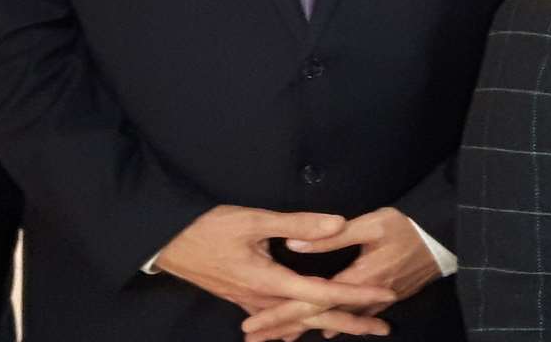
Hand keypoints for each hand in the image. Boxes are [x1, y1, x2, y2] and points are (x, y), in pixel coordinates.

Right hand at [155, 206, 396, 335]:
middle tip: (384, 326)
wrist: (166, 244)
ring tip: (358, 328)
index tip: (383, 295)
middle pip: (314, 317)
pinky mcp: (243, 300)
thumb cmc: (208, 228)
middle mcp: (263, 300)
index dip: (355, 294)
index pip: (321, 292)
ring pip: (297, 322)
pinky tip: (303, 333)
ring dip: (328, 325)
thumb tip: (337, 223)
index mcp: (269, 281)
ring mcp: (251, 304)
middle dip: (351, 322)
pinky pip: (278, 321)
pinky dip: (298, 326)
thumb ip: (297, 223)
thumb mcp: (252, 220)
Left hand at [240, 208, 441, 341]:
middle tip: (254, 338)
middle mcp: (364, 297)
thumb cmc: (409, 226)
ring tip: (279, 338)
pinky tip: (323, 332)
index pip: (309, 302)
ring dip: (305, 329)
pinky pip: (355, 318)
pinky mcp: (387, 299)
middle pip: (317, 318)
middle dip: (284, 328)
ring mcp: (376, 302)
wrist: (447, 238)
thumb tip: (293, 244)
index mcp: (356, 279)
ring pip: (334, 322)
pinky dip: (334, 325)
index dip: (280, 315)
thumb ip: (333, 236)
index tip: (252, 326)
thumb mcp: (372, 224)